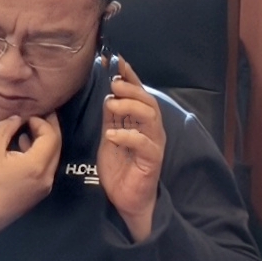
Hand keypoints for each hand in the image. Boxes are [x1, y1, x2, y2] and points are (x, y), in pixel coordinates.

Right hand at [0, 111, 60, 232]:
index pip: (51, 136)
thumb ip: (5, 128)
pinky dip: (40, 154)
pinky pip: (46, 167)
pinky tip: (25, 148)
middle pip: (57, 146)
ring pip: (53, 157)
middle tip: (40, 114)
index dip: (42, 122)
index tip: (27, 116)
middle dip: (49, 128)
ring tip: (30, 129)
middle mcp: (47, 175)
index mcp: (36, 164)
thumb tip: (18, 118)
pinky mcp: (40, 192)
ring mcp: (45, 185)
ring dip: (45, 141)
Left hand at [96, 62, 163, 243]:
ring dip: (130, 108)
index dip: (130, 77)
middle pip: (147, 102)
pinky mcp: (152, 161)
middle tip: (113, 84)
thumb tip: (108, 94)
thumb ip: (111, 118)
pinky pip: (144, 144)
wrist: (127, 199)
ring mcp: (153, 145)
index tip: (117, 61)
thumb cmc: (120, 168)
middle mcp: (150, 130)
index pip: (138, 94)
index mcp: (140, 122)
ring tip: (112, 105)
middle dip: (131, 89)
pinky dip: (127, 136)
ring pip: (150, 118)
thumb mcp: (110, 137)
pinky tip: (111, 135)